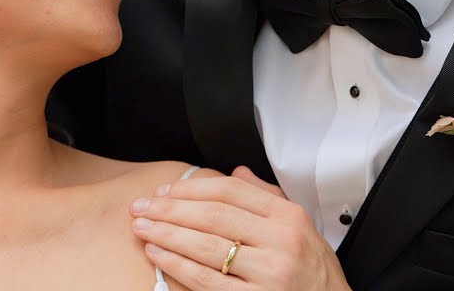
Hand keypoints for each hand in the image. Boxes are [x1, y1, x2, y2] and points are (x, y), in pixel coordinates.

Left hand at [130, 166, 350, 290]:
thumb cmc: (313, 271)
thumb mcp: (300, 227)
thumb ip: (265, 198)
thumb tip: (236, 173)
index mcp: (288, 216)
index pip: (231, 191)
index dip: (191, 188)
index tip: (164, 190)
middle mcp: (280, 241)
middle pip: (213, 216)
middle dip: (170, 208)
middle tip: (141, 205)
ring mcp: (269, 273)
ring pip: (206, 246)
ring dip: (166, 234)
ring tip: (141, 226)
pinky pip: (206, 280)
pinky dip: (177, 265)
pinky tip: (158, 253)